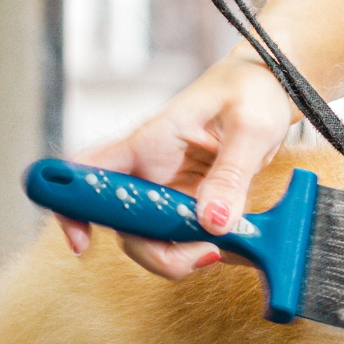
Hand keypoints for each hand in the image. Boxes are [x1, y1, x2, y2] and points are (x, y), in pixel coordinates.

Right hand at [58, 53, 296, 278]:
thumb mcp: (249, 128)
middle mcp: (151, 171)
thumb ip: (231, 175)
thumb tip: (213, 222)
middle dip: (158, 253)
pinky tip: (239, 243)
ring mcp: (170, 190)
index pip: (89, 173)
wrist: (270, 87)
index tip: (83, 244)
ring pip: (155, 241)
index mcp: (148, 142)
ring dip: (185, 256)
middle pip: (125, 227)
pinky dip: (207, 248)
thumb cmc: (251, 91)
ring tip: (226, 245)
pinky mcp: (193, 203)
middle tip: (206, 252)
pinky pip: (186, 238)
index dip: (72, 209)